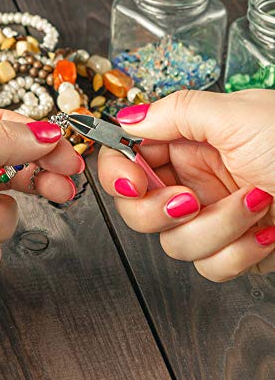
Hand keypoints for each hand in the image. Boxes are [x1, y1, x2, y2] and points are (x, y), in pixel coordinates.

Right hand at [98, 89, 273, 281]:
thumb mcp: (239, 116)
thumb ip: (174, 112)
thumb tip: (124, 118)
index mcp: (185, 142)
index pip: (124, 158)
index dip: (119, 174)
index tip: (134, 183)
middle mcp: (190, 178)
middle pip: (135, 208)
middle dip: (160, 211)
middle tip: (188, 201)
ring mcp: (208, 215)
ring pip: (172, 243)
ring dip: (215, 230)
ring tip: (255, 205)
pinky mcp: (230, 247)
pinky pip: (208, 266)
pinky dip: (238, 254)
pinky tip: (266, 233)